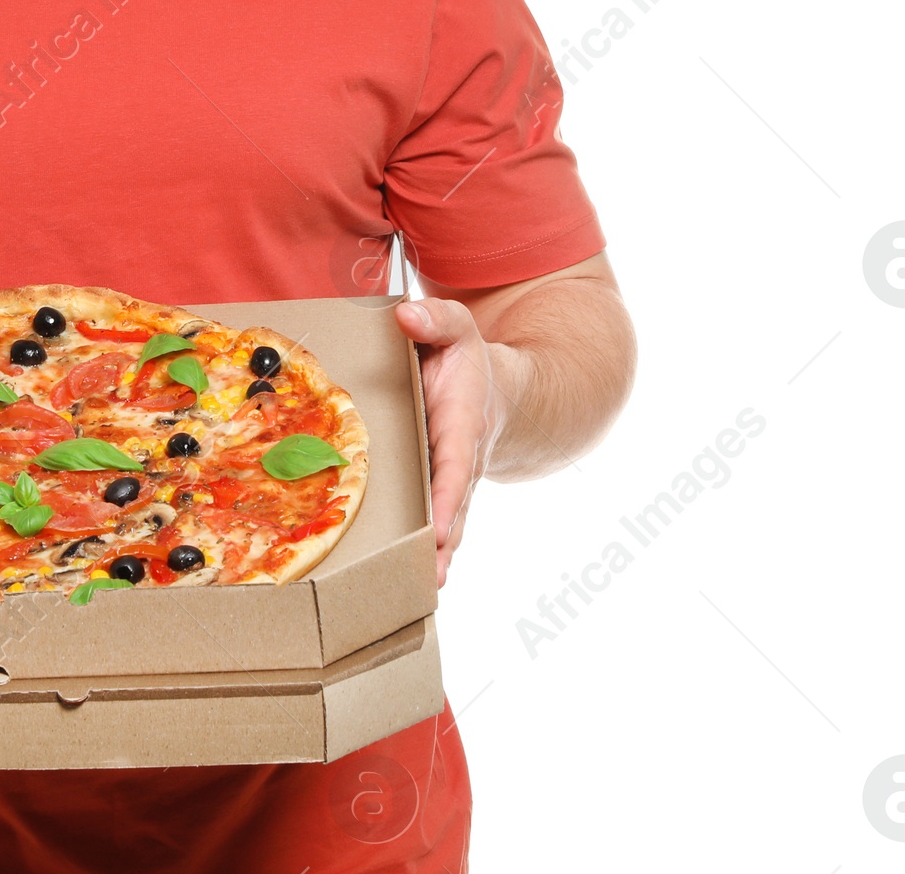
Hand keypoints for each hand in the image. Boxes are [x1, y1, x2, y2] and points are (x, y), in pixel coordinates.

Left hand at [393, 296, 511, 588]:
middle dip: (445, 541)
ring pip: (448, 523)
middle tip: (431, 575)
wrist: (498, 387)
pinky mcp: (443, 489)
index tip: (438, 525)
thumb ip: (435, 320)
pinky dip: (430, 550)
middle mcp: (462, 459)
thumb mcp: (457, 328)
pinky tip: (412, 578)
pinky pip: (436, 522)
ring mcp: (454, 480)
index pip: (454, 461)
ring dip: (438, 555)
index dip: (446, 494)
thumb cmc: (466, 359)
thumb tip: (407, 316)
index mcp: (462, 422)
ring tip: (422, 588)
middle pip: (454, 506)